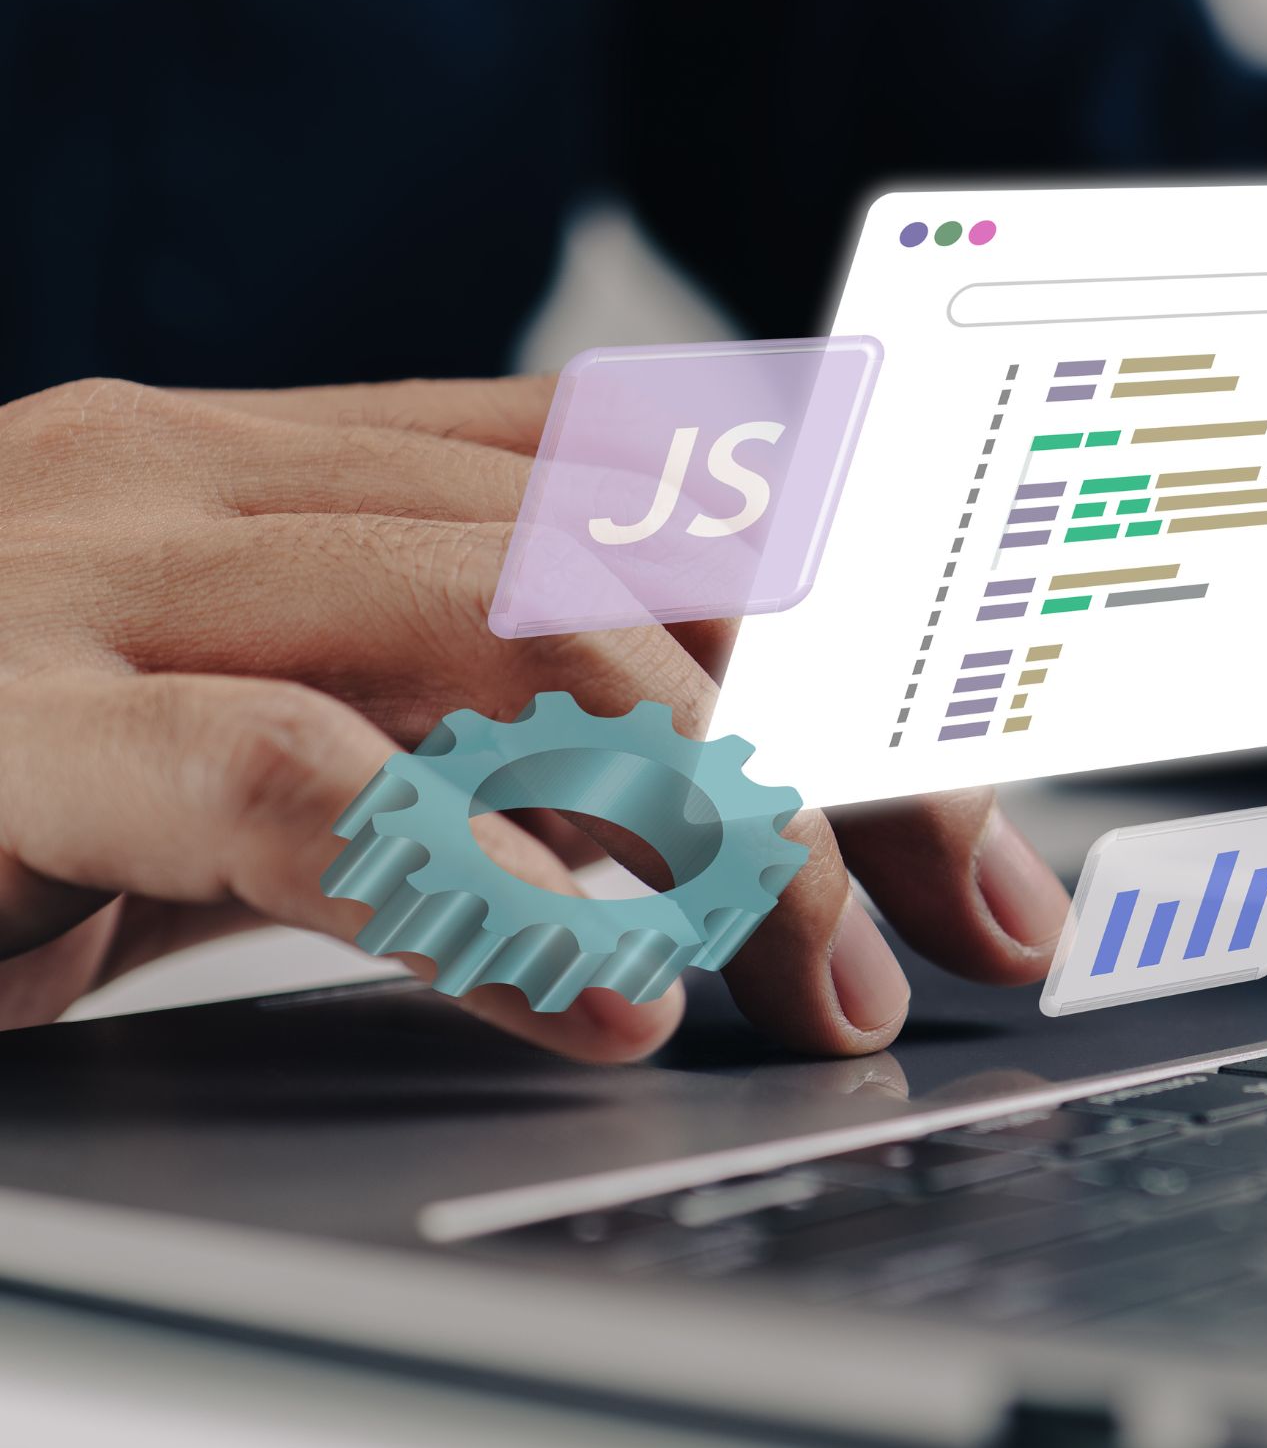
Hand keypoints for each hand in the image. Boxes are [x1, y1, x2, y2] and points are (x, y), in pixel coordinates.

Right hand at [0, 376, 1069, 1055]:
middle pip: (632, 554)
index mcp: (294, 455)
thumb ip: (439, 733)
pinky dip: (480, 883)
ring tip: (818, 985)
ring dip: (709, 819)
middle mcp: (215, 469)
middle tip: (967, 919)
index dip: (856, 611)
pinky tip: (599, 992)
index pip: (658, 480)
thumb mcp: (246, 725)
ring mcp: (94, 573)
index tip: (991, 776)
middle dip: (838, 741)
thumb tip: (710, 831)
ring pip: (504, 630)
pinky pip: (291, 782)